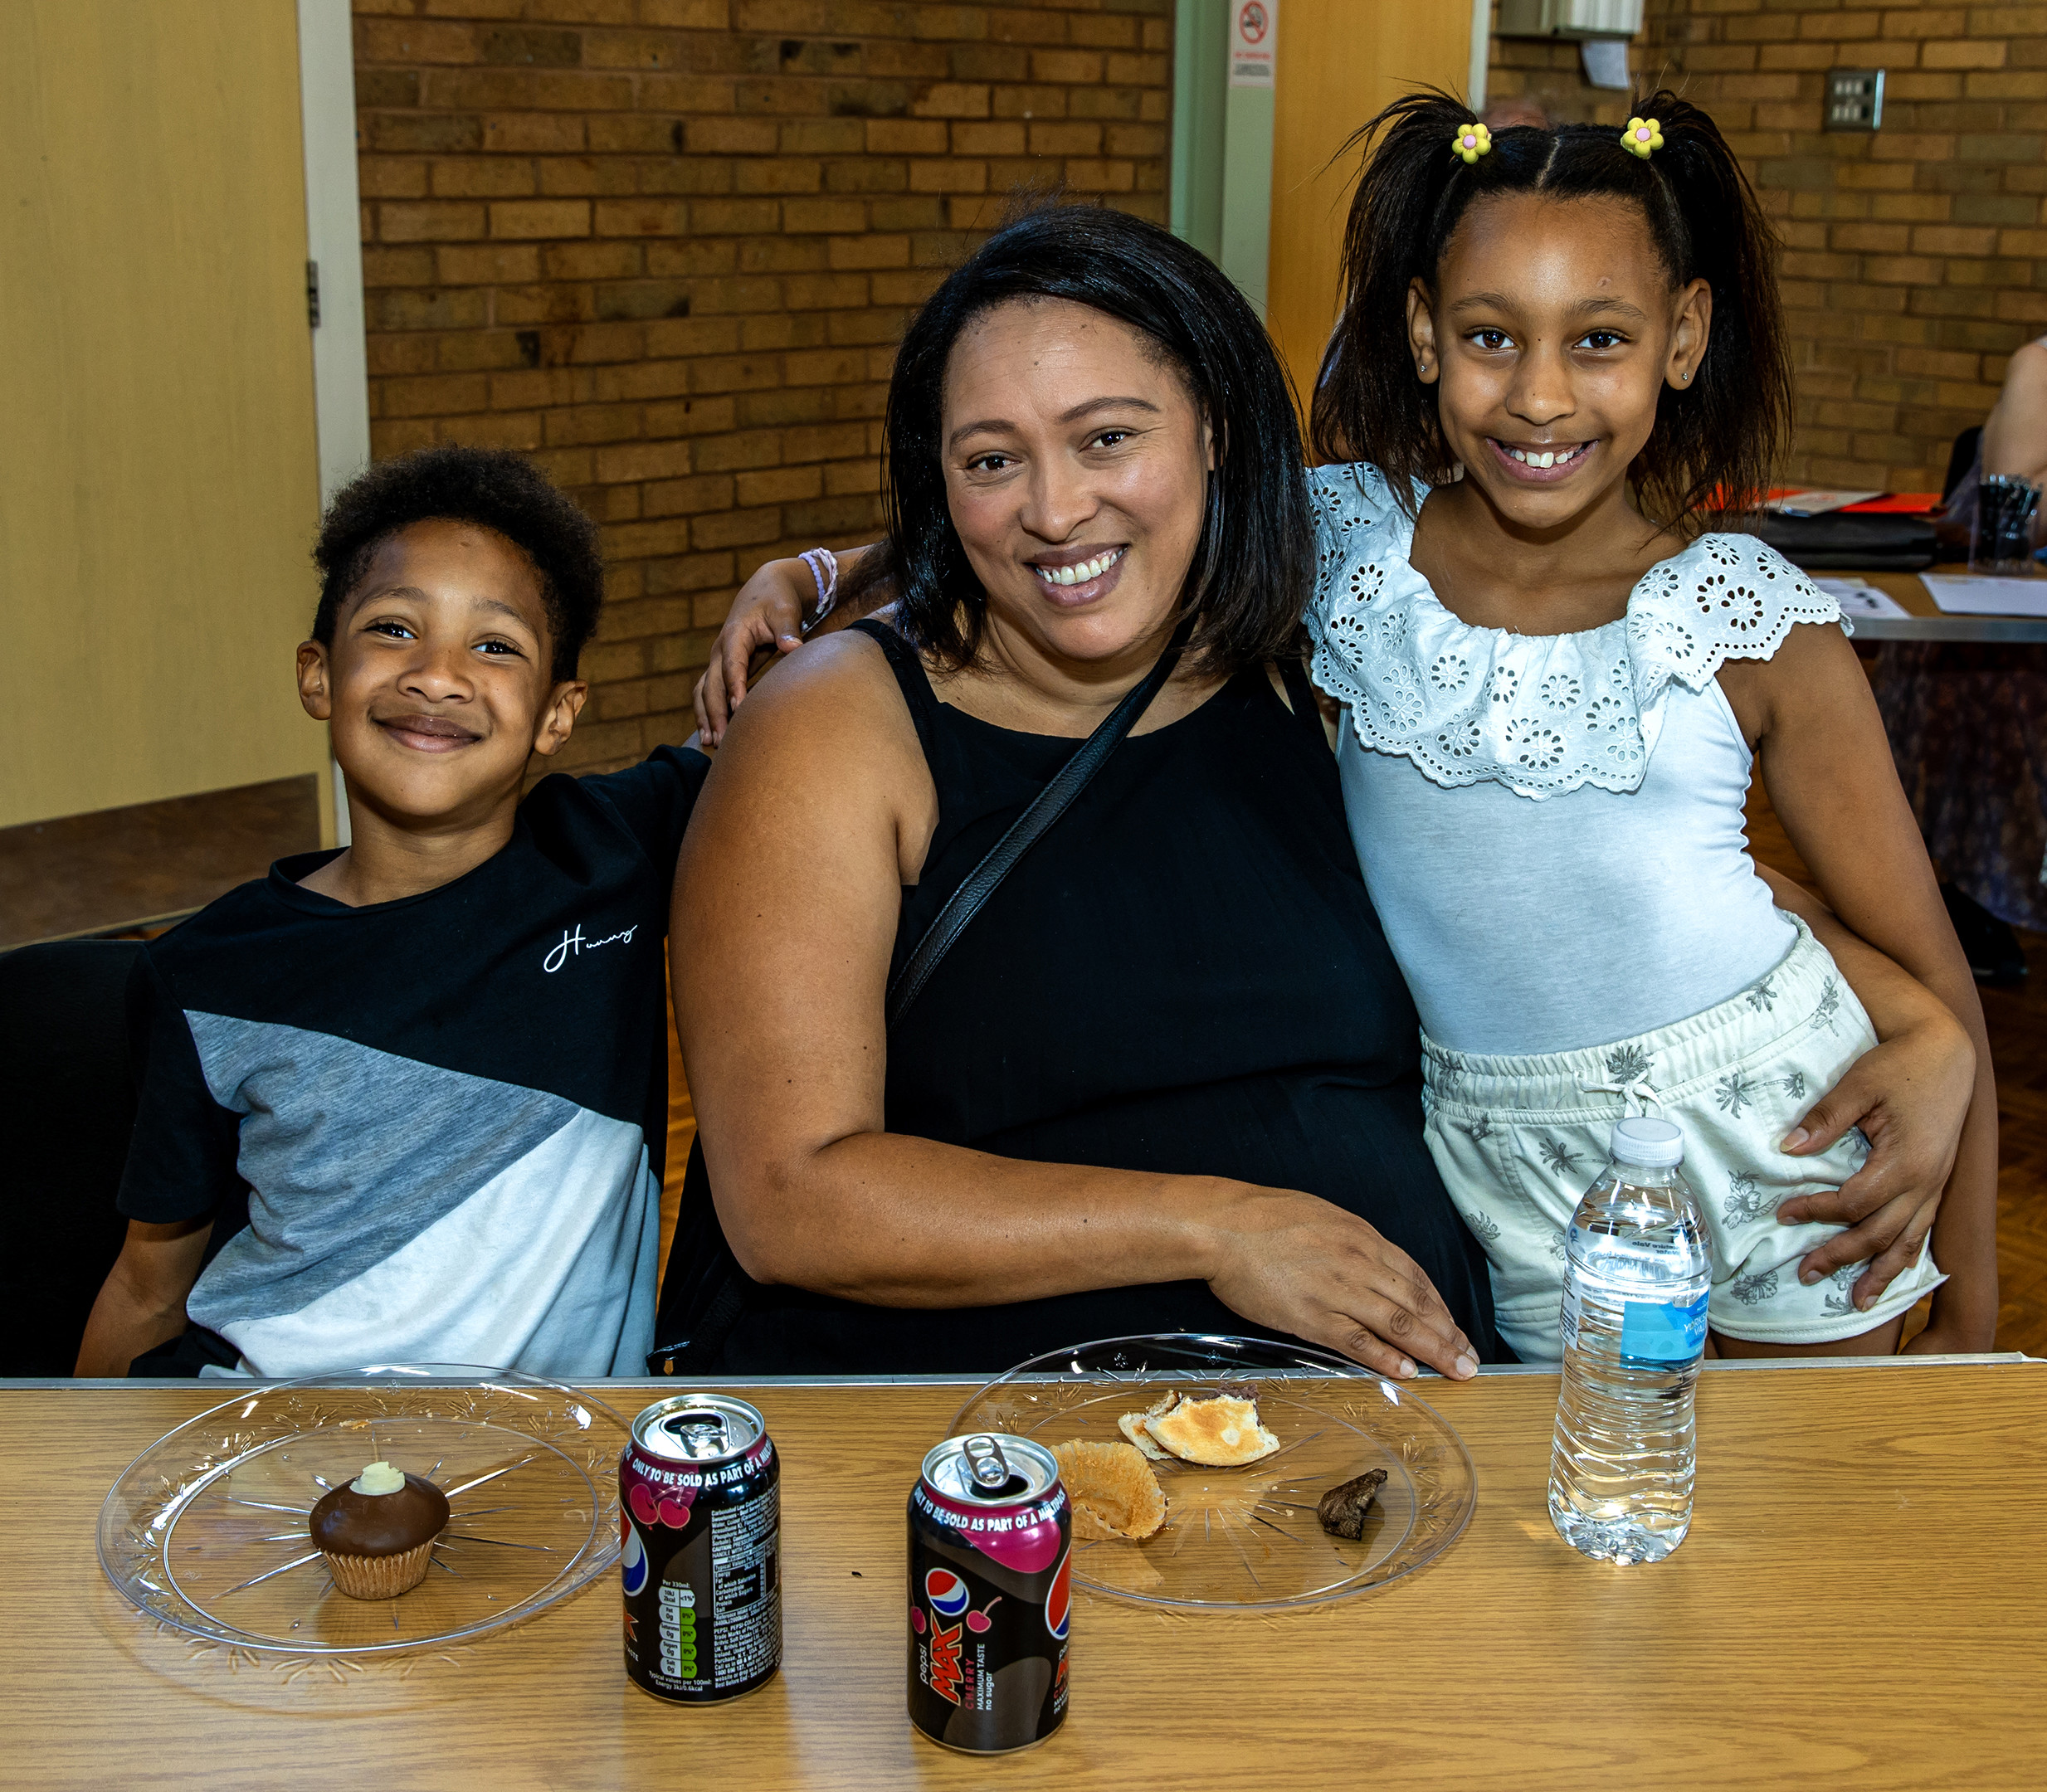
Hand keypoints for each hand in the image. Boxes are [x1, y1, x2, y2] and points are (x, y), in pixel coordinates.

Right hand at [693, 558, 810, 744]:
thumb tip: (794, 648)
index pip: (732, 666)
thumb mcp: (785, 610)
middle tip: (723, 740)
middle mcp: (720, 650)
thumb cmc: (778, 600)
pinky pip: (708, 693)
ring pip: (703, 691)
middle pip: (711, 685)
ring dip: (705, 716)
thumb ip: (788, 630)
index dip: (734, 688)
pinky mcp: (722, 668)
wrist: (766, 589)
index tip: (739, 710)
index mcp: (734, 636)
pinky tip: (711, 735)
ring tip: (710, 743)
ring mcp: (718, 660)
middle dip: (715, 712)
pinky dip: (707, 712)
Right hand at [1200, 1187, 1479, 1380]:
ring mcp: (1338, 1291)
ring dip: (1433, 1350)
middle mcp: (1360, 1263)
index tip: (1454, 1327)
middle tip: (1470, 1359)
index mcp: (1363, 1237)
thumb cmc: (1265, 1217)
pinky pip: (1358, 1342)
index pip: (1416, 1276)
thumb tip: (1370, 1260)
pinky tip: (1408, 1372)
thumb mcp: (1322, 1215)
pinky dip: (1386, 1358)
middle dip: (1448, 1334)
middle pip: (1416, 1303)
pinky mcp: (1313, 1316)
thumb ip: (1351, 1240)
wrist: (1223, 1226)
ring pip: (1398, 1324)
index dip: (1440, 1306)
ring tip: (1456, 1370)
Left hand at [1775, 1011, 1975, 1312]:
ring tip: (1858, 1301)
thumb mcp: (1859, 1084)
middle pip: (1880, 1234)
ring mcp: (1936, 1185)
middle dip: (1842, 1256)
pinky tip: (1894, 1271)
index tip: (1782, 1212)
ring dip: (1881, 1272)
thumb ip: (1825, 1119)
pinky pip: (1924, 1229)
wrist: (1945, 1052)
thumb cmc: (1900, 1064)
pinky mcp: (1938, 1182)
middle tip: (1806, 1273)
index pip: (1853, 1203)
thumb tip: (1787, 1148)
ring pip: (1908, 1241)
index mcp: (1905, 1161)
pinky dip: (1907, 1254)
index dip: (1816, 1211)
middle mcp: (1926, 1182)